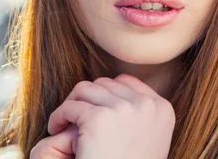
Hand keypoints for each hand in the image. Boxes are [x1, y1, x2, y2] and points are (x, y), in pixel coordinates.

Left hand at [32, 73, 175, 158]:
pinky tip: (55, 129)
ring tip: (64, 123)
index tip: (93, 111)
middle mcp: (146, 105)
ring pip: (84, 89)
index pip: (125, 81)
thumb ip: (141, 113)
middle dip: (86, 99)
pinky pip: (69, 106)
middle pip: (104, 83)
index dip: (105, 94)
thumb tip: (117, 84)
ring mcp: (124, 109)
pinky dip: (58, 117)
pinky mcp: (99, 118)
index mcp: (162, 108)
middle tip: (75, 119)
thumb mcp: (149, 138)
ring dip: (71, 105)